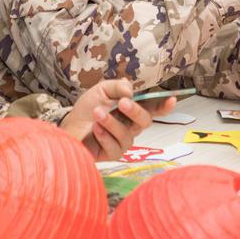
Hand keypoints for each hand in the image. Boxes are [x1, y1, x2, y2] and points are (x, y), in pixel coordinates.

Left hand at [60, 79, 174, 160]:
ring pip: (128, 134)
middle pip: (145, 121)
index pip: (152, 108)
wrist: (68, 127)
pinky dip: (104, 135)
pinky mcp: (113, 154)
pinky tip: (95, 129)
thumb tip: (131, 91)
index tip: (171, 99)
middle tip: (122, 102)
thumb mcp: (101, 90)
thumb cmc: (87, 109)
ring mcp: (123, 141)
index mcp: (132, 109)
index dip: (163, 105)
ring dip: (112, 122)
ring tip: (97, 113)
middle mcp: (131, 126)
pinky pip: (115, 146)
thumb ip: (117, 87)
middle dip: (135, 111)